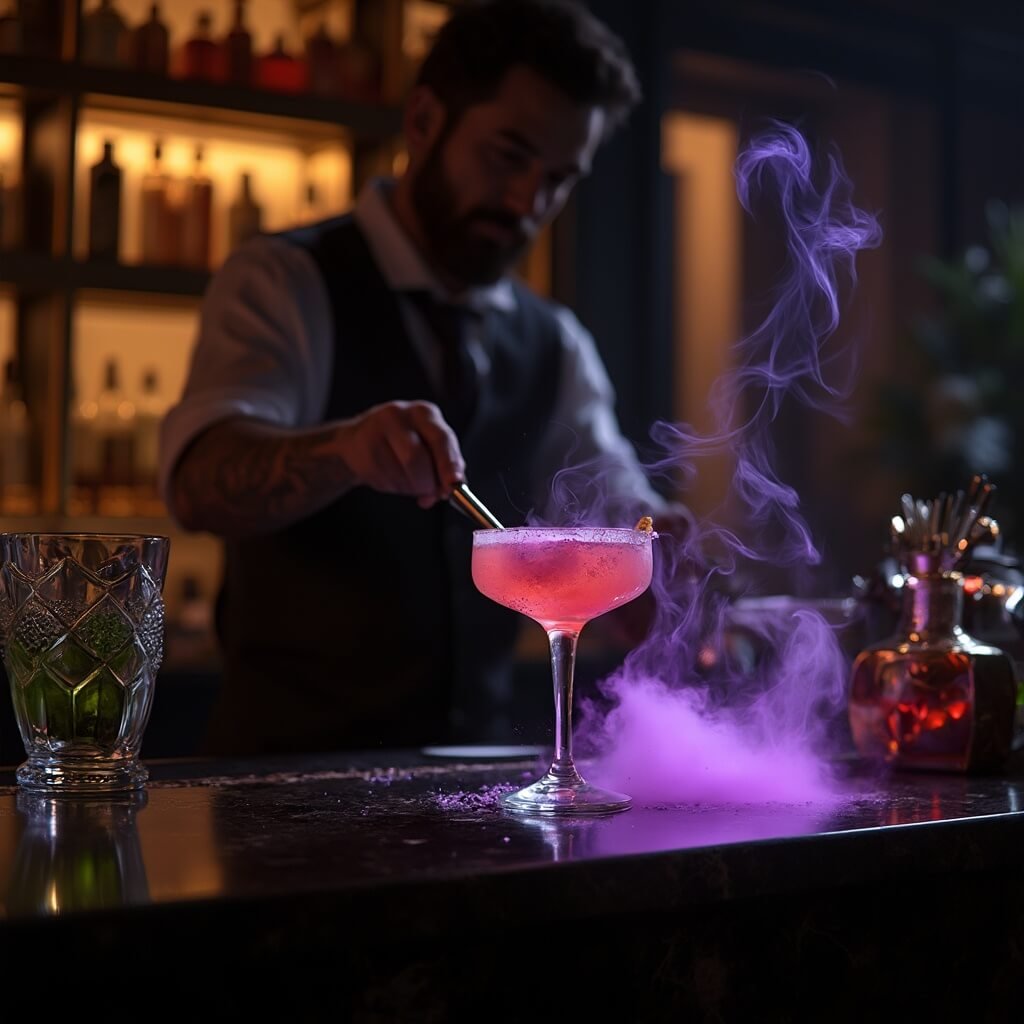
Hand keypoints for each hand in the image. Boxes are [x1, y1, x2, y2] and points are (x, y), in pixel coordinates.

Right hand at [336, 400, 464, 507]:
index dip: (449, 464)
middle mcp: (400, 414)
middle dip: (427, 483)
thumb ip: (445, 466)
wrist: (360, 439)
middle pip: (416, 458)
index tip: (453, 485)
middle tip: (430, 494)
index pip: (441, 438)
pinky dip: (392, 487)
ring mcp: (375, 429)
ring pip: (399, 473)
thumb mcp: (429, 447)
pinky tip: (389, 476)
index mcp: (425, 413)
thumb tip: (452, 487)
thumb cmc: (403, 445)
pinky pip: (382, 479)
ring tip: (406, 480)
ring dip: (409, 488)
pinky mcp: (359, 447)